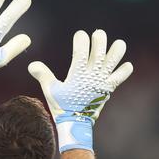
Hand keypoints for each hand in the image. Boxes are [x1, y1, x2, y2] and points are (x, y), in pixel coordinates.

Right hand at [28, 29, 132, 152]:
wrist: (76, 123)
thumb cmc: (62, 106)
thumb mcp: (50, 90)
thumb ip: (43, 75)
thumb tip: (32, 65)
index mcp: (77, 73)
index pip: (81, 50)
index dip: (81, 39)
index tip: (80, 35)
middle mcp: (92, 75)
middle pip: (100, 51)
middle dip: (100, 39)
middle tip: (98, 34)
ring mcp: (102, 81)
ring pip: (114, 61)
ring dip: (117, 51)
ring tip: (118, 44)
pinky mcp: (108, 88)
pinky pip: (120, 77)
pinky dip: (124, 70)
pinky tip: (126, 65)